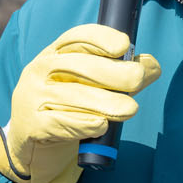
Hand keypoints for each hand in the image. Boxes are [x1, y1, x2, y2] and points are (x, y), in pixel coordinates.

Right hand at [0, 24, 160, 182]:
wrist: (30, 144)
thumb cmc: (65, 108)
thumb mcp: (88, 86)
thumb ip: (120, 76)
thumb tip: (151, 66)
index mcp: (55, 53)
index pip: (76, 37)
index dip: (101, 38)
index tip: (124, 45)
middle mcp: (40, 70)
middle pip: (77, 65)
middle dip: (111, 72)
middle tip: (137, 79)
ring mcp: (32, 97)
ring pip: (71, 96)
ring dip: (104, 102)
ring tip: (130, 108)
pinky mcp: (32, 125)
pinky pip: (59, 122)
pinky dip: (83, 124)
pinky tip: (101, 125)